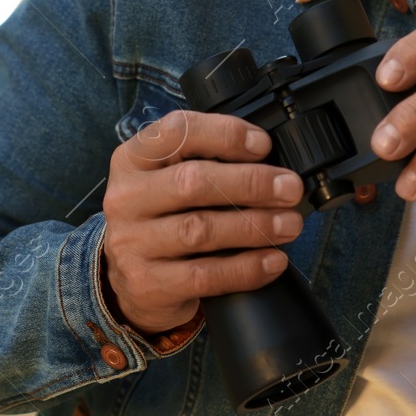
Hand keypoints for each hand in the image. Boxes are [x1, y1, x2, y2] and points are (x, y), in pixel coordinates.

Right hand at [100, 110, 305, 335]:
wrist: (131, 279)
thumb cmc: (164, 216)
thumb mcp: (170, 177)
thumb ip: (208, 160)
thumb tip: (273, 162)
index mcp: (133, 159)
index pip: (177, 131)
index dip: (225, 134)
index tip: (263, 145)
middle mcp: (126, 198)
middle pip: (192, 182)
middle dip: (251, 183)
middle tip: (290, 189)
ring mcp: (132, 244)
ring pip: (200, 230)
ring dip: (255, 226)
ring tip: (289, 224)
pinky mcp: (148, 284)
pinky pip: (205, 276)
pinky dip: (247, 268)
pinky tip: (274, 260)